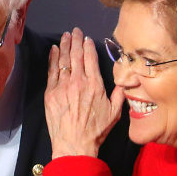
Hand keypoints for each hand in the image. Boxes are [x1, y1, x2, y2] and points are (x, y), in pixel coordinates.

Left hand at [44, 28, 123, 158]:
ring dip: (63, 46)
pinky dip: (53, 59)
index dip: (88, 46)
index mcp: (95, 84)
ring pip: (63, 61)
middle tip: (74, 30)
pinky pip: (51, 71)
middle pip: (76, 55)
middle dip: (75, 40)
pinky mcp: (51, 93)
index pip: (91, 58)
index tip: (86, 38)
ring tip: (64, 36)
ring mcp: (62, 86)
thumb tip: (125, 78)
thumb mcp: (115, 112)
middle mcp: (78, 81)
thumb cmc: (96, 130)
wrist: (74, 144)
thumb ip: (119, 92)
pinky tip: (53, 50)